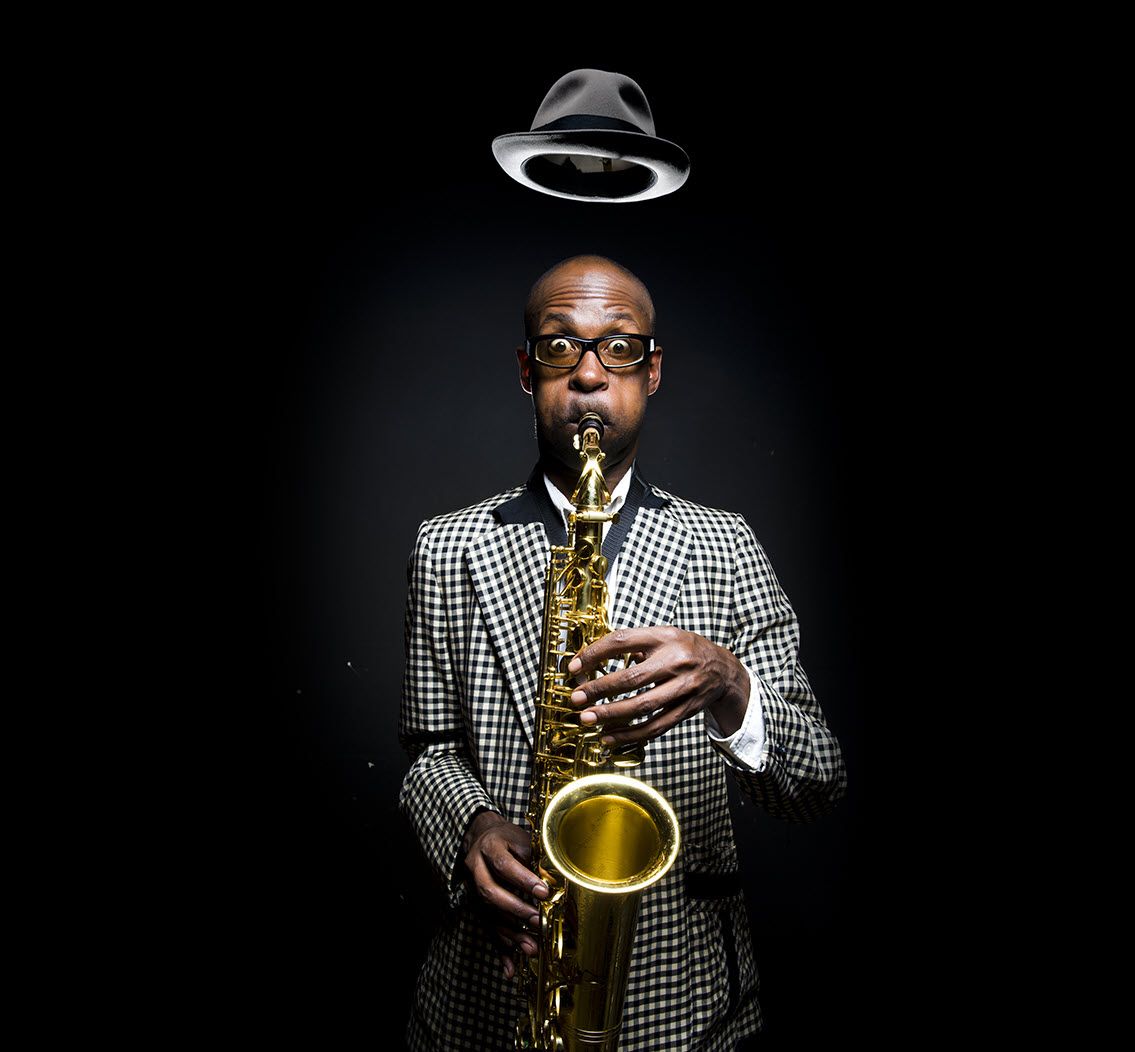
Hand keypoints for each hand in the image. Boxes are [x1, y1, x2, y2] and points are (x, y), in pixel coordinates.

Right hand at [461, 810, 549, 978]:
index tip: (543, 893)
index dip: (523, 879)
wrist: (481, 835)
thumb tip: (558, 877)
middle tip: (538, 921)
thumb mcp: (523, 839)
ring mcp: (472, 887)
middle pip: (490, 892)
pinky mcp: (476, 905)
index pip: (504, 864)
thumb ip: (536, 857)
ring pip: (487, 914)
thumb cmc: (510, 838)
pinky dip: (499, 950)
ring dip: (509, 933)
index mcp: (490, 846)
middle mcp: (476, 867)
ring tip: (531, 948)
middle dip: (515, 909)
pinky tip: (510, 969)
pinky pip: (486, 929)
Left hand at [567, 626, 750, 744]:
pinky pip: (655, 727)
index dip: (595, 653)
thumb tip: (591, 659)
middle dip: (599, 690)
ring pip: (643, 706)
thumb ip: (633, 644)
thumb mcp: (663, 636)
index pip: (623, 641)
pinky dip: (630, 735)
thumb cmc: (684, 650)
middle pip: (632, 678)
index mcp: (665, 637)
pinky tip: (609, 738)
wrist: (723, 670)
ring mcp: (684, 687)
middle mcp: (676, 661)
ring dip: (611, 715)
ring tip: (587, 720)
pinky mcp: (687, 710)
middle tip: (577, 699)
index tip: (574, 667)